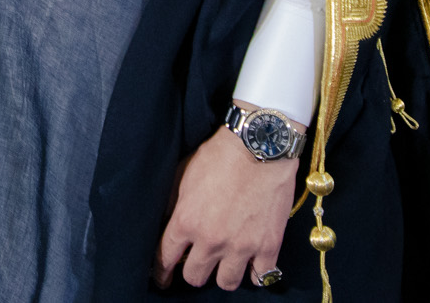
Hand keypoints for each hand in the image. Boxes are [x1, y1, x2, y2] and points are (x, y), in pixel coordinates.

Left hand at [155, 112, 300, 290]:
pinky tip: (252, 263)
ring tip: (226, 263)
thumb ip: (173, 205)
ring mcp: (241, 246)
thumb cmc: (219, 156)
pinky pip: (261, 277)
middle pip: (195, 278)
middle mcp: (211, 240)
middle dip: (193, 271)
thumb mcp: (183, 175)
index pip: (165, 260)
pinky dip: (256, 273)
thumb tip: (165, 225)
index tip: (163, 278)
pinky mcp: (268, 246)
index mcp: (186, 222)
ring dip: (224, 274)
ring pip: (226, 283)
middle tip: (198, 263)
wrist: (259, 146)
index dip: (161, 272)